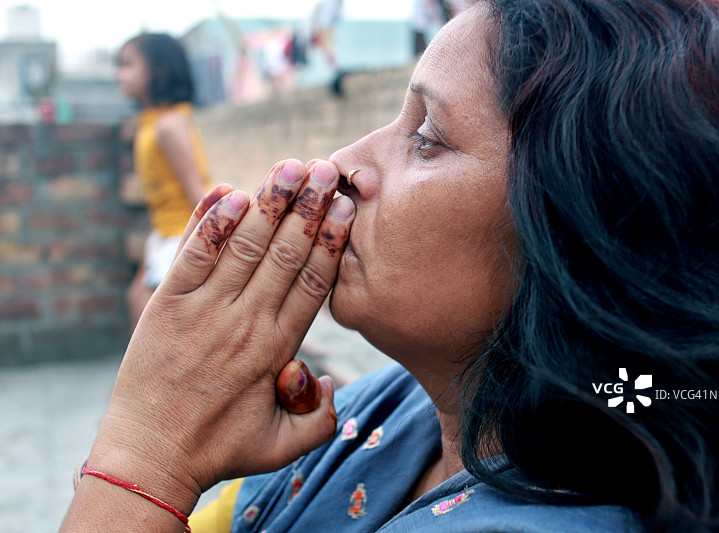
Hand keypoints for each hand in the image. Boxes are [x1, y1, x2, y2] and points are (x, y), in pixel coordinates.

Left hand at [86, 159, 353, 512]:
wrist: (150, 456)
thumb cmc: (219, 450)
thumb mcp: (282, 447)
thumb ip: (320, 418)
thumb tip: (331, 382)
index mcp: (278, 349)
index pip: (313, 282)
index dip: (331, 240)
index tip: (343, 206)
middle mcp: (246, 322)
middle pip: (286, 253)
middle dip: (308, 207)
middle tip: (324, 168)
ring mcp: (205, 311)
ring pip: (245, 246)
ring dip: (269, 203)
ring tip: (289, 166)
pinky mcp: (167, 306)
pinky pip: (194, 256)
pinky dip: (211, 224)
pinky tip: (230, 193)